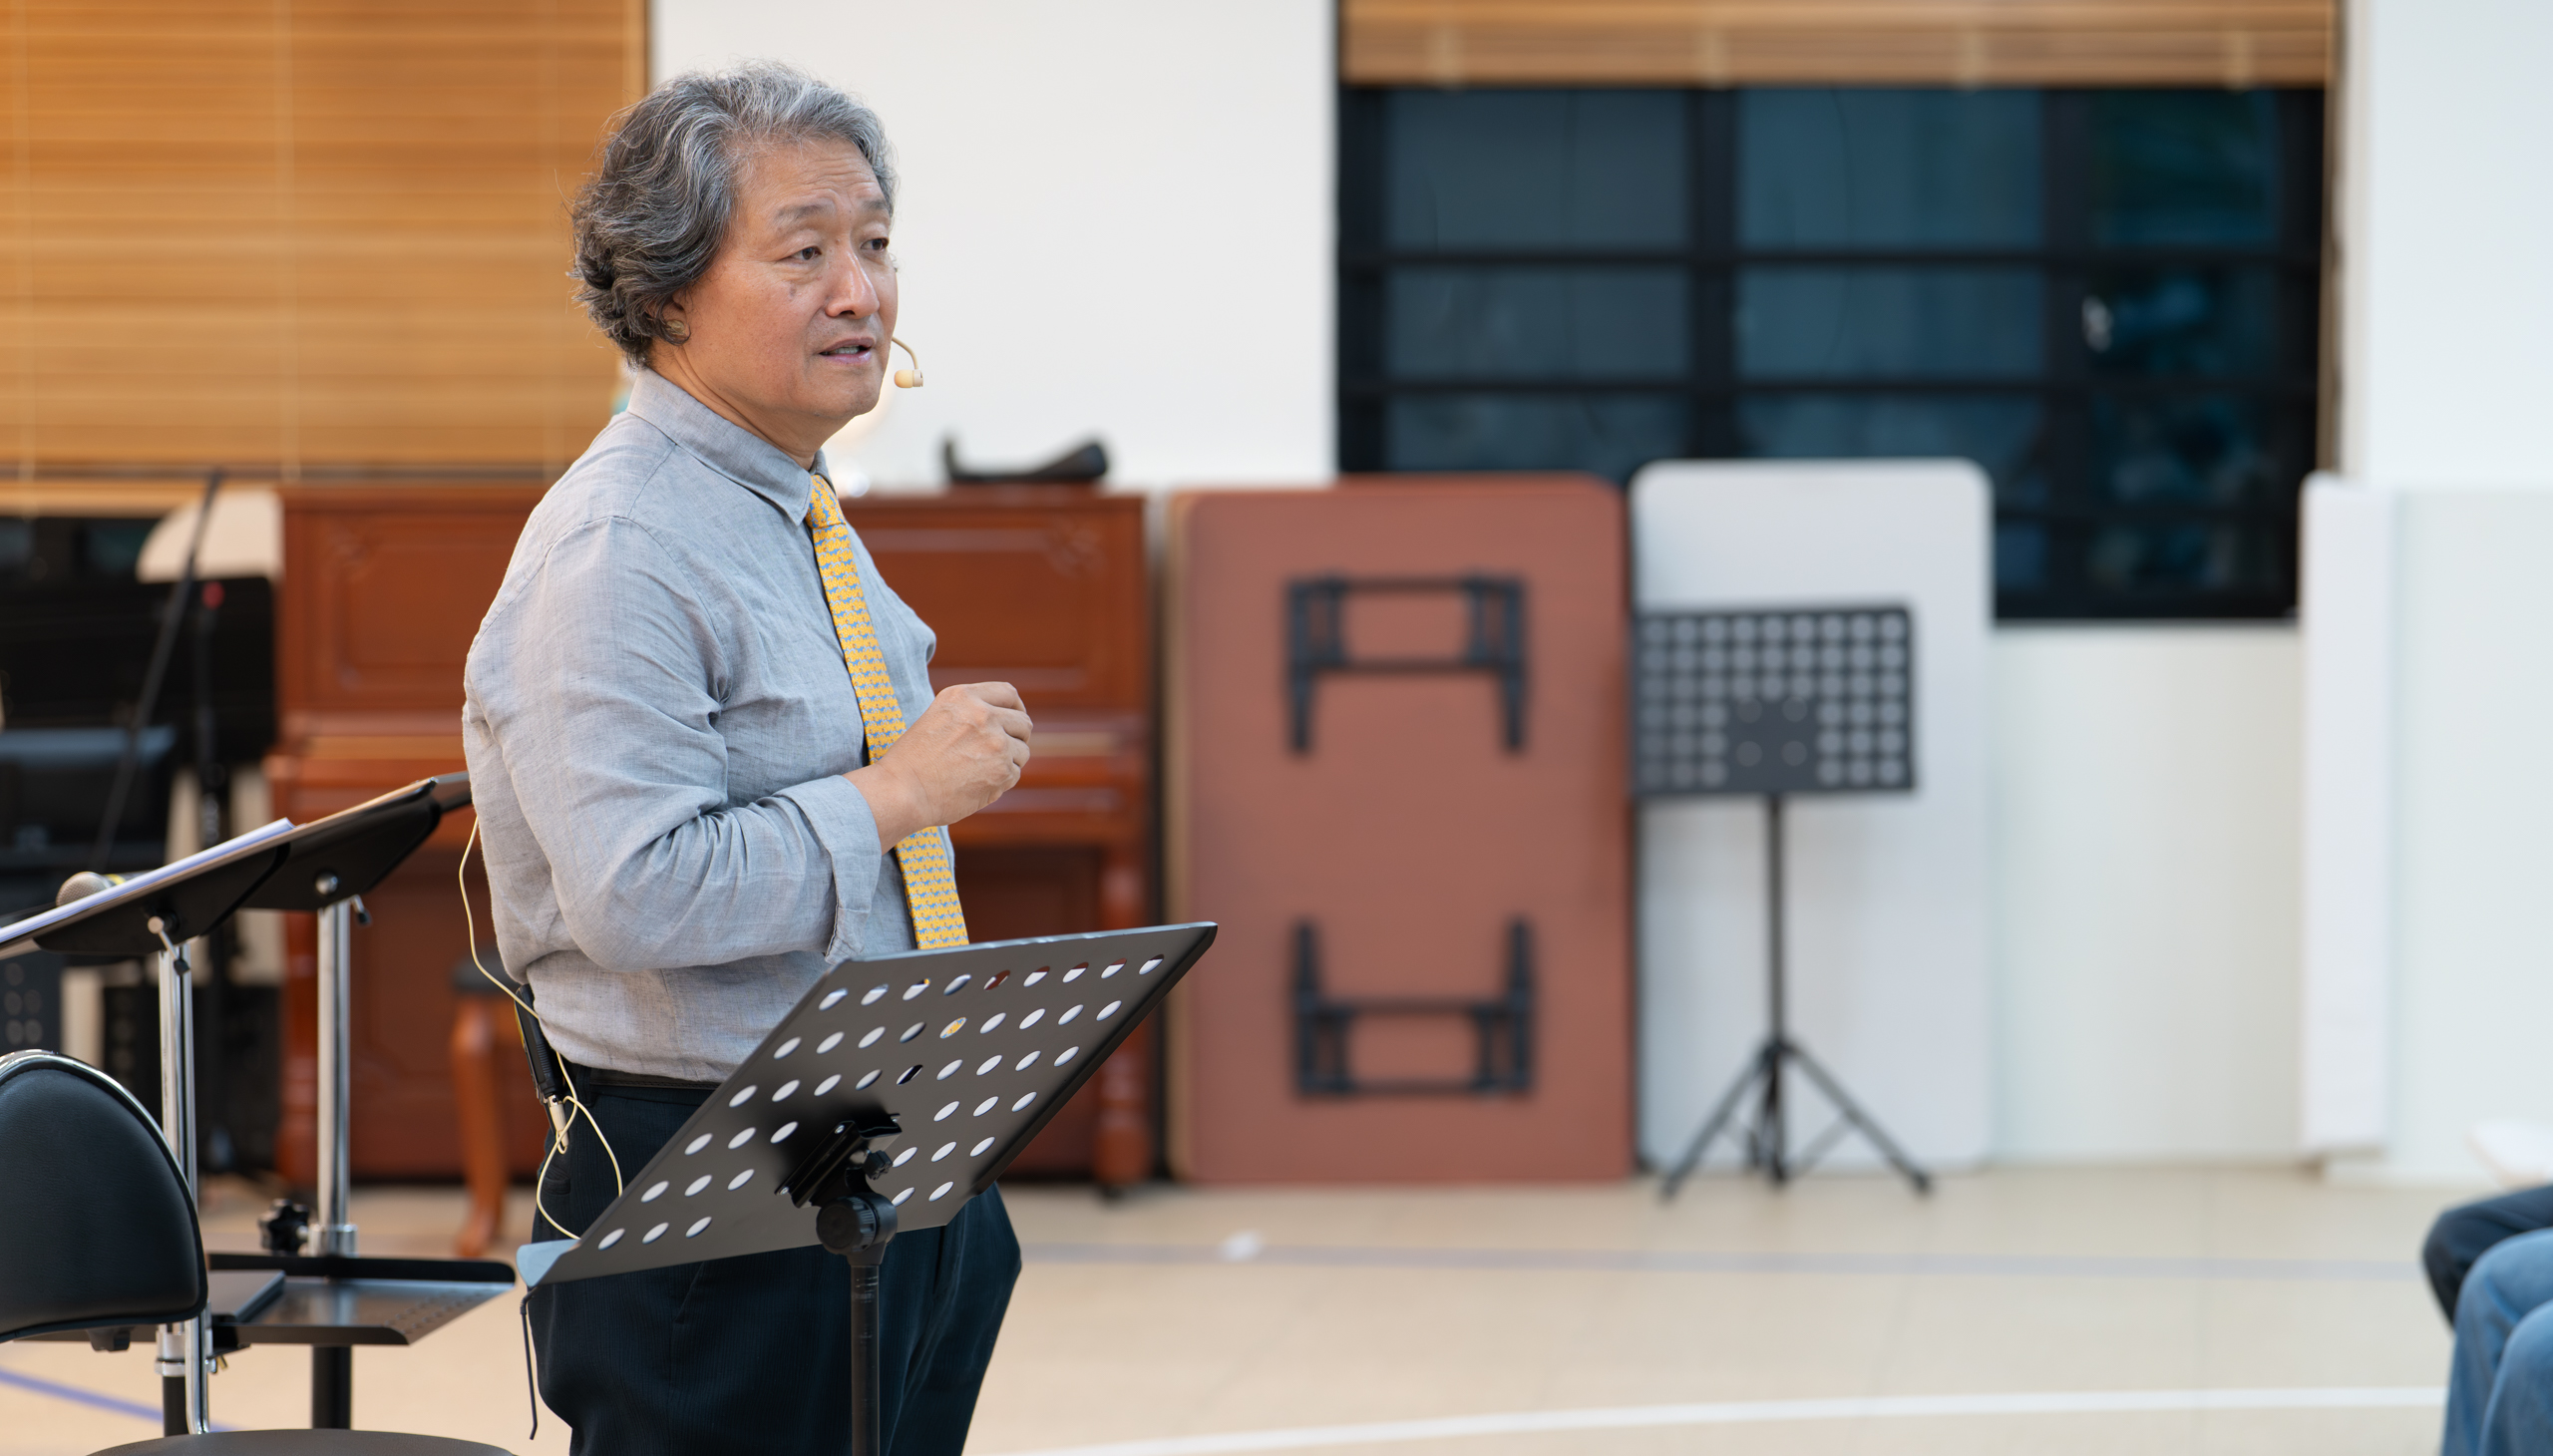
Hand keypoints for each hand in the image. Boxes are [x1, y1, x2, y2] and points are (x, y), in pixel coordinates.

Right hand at [844, 683, 1031, 847]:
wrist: (903, 791)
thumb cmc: (914, 759)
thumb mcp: (939, 717)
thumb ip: (971, 712)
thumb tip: (1007, 718)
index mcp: (964, 697)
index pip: (1008, 694)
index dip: (1016, 708)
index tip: (1013, 721)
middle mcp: (983, 715)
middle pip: (1023, 722)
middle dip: (1017, 737)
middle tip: (1000, 752)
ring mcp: (995, 743)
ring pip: (1023, 751)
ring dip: (1009, 761)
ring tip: (981, 771)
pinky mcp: (1002, 771)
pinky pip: (1015, 773)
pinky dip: (1001, 781)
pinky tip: (977, 784)